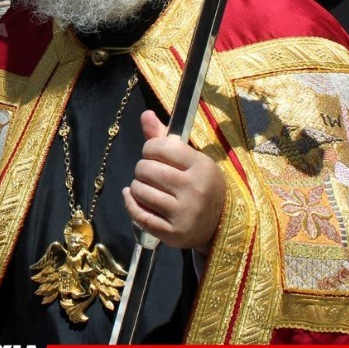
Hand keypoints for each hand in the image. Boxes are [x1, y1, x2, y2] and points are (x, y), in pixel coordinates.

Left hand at [123, 110, 225, 250]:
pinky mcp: (172, 233)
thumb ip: (164, 137)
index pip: (161, 146)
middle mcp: (194, 189)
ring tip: (146, 187)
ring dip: (136, 187)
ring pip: (139, 190)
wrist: (218, 224)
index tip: (153, 154)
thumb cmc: (200, 184)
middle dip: (142, 169)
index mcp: (201, 166)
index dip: (150, 148)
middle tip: (150, 173)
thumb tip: (145, 114)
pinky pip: (138, 214)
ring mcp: (183, 213)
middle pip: (146, 169)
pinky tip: (132, 197)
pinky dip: (130, 203)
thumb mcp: (190, 159)